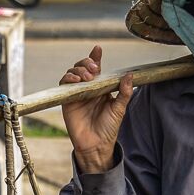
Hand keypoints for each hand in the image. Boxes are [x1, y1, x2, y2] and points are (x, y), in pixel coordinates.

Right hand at [59, 44, 132, 174]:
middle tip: (94, 69)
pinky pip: (63, 85)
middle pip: (82, 67)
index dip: (95, 57)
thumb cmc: (109, 128)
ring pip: (71, 73)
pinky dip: (68, 78)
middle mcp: (87, 88)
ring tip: (87, 77)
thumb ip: (124, 92)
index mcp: (100, 88)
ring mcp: (76, 94)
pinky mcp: (66, 101)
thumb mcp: (119, 109)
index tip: (98, 49)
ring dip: (78, 70)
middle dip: (86, 63)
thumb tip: (130, 75)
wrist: (97, 145)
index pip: (96, 68)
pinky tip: (75, 80)